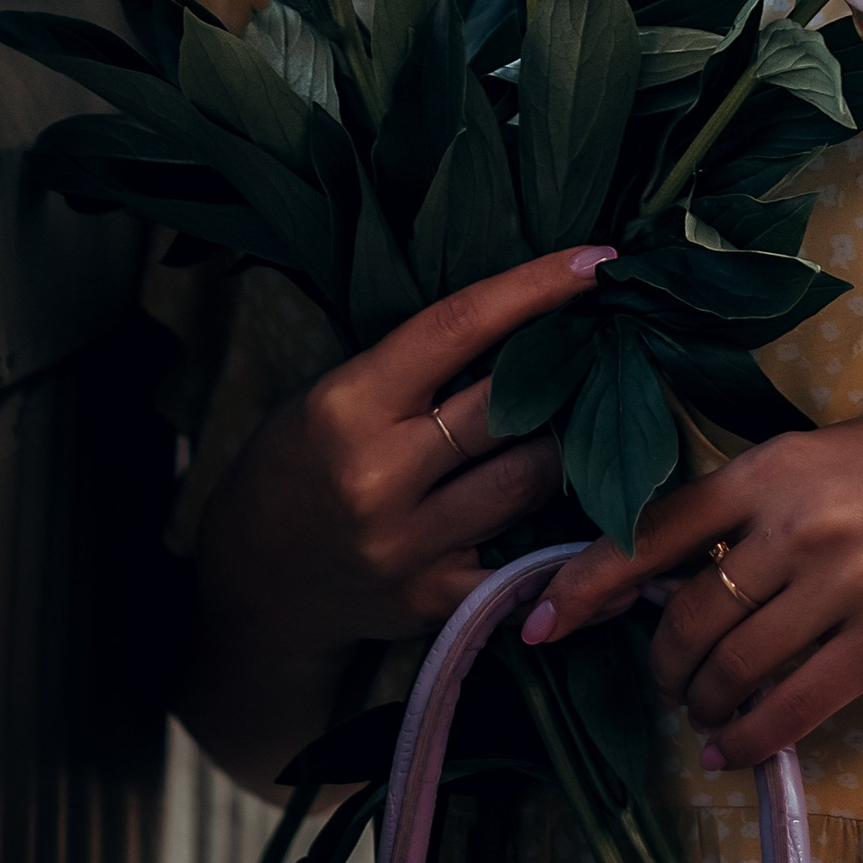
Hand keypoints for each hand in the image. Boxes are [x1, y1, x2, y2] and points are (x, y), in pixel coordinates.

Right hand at [184, 246, 612, 788]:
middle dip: (567, 374)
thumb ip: (414, 365)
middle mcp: (379, 475)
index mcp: (349, 406)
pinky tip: (587, 509)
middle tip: (606, 349)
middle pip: (511, 408)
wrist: (256, 583)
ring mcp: (409, 545)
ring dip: (568, 447)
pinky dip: (560, 531)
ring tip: (589, 422)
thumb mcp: (332, 393)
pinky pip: (527, 560)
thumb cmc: (299, 462)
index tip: (599, 261)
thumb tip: (523, 314)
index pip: (460, 326)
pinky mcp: (435, 601)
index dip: (537, 286)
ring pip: (532, 480)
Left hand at [522, 408, 862, 771]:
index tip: (540, 622)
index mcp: (774, 466)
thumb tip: (679, 553)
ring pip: (731, 671)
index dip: (587, 584)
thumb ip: (761, 494)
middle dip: (663, 664)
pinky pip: (790, 710)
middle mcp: (798, 525)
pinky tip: (735, 750)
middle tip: (668, 680)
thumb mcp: (836, 449)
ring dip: (704, 706)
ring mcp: (844, 586)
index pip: (653, 531)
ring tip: (707, 713)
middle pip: (686, 618)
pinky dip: (749, 740)